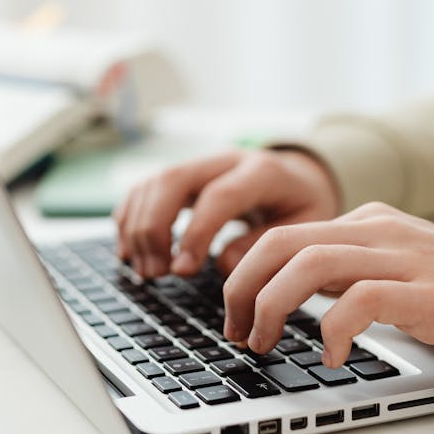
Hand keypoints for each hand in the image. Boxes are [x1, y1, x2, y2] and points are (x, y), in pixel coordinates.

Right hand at [114, 148, 340, 278]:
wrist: (299, 177)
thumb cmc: (301, 206)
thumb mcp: (304, 227)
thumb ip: (265, 244)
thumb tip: (223, 265)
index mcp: (263, 171)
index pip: (219, 195)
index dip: (196, 233)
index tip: (183, 271)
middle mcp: (226, 160)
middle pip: (174, 179)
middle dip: (155, 228)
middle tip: (156, 273)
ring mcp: (202, 163)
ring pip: (155, 181)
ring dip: (139, 227)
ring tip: (147, 271)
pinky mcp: (185, 175)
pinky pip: (146, 187)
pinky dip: (130, 216)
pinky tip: (130, 249)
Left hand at [222, 202, 433, 367]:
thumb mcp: (391, 267)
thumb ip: (344, 271)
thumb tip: (282, 298)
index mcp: (366, 222)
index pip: (284, 235)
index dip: (245, 275)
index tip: (234, 317)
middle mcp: (378, 230)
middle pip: (284, 242)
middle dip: (243, 287)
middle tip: (236, 331)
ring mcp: (403, 257)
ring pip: (310, 262)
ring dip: (272, 305)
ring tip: (266, 342)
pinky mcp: (427, 291)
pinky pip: (361, 299)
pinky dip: (334, 328)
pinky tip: (332, 356)